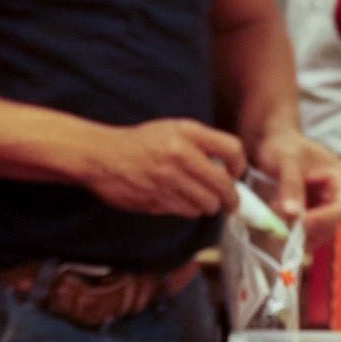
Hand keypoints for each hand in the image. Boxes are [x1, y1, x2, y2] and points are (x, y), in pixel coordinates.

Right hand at [82, 118, 244, 218]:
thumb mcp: (172, 129)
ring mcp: (168, 179)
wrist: (101, 155)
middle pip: (223, 186)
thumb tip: (229, 168)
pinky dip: (186, 209)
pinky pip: (186, 211)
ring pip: (207, 204)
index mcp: (187, 133)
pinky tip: (176, 200)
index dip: (239, 166)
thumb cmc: (139, 143)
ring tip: (199, 200)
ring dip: (207, 206)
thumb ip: (201, 143)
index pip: (232, 150)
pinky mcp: (158, 199)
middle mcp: (180, 155)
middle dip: (230, 199)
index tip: (234, 174)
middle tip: (230, 203)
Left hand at [252, 126, 340, 244]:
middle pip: (334, 224)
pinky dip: (292, 233)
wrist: (272, 144)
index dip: (327, 219)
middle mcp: (337, 197)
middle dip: (310, 230)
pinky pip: (306, 232)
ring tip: (276, 227)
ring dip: (299, 235)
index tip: (303, 223)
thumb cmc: (283, 146)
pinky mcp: (310, 216)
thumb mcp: (287, 160)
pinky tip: (276, 228)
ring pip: (319, 232)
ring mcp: (324, 208)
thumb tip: (292, 213)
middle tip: (284, 231)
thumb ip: (291, 184)